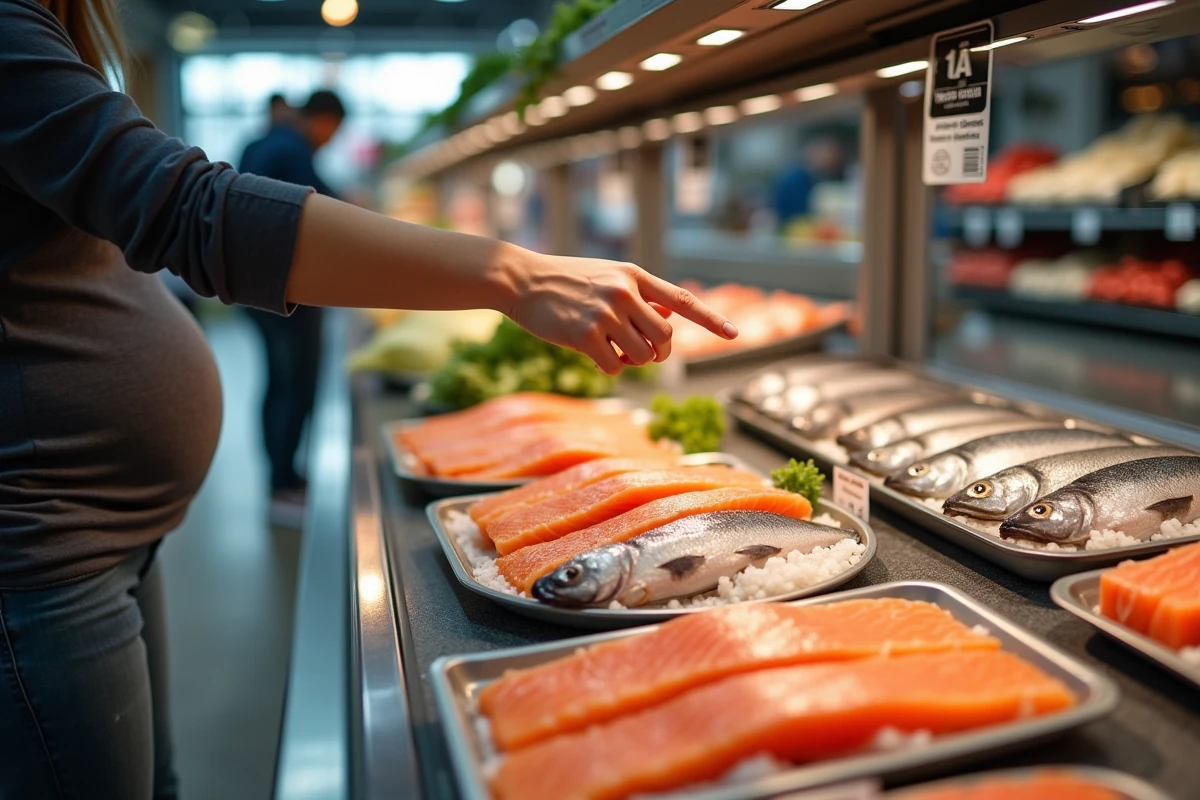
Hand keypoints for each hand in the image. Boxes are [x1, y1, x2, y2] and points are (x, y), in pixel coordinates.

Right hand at [503, 253, 737, 374]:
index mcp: (635, 276)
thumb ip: (636, 297)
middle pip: (665, 338)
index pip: (681, 300)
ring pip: (643, 356)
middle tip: (638, 349)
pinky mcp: (586, 335)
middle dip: (658, 352)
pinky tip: (591, 353)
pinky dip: (609, 367)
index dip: (710, 319)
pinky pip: (615, 367)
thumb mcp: (607, 277)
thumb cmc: (566, 281)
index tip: (733, 334)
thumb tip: (663, 324)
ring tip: (610, 347)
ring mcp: (606, 314)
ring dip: (632, 361)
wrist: (522, 280)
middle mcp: (625, 292)